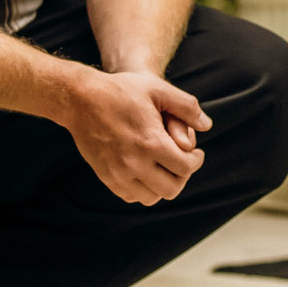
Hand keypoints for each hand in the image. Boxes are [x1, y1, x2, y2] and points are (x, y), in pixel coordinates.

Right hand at [63, 69, 209, 205]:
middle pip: (171, 188)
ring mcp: (118, 173)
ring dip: (163, 186)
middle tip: (183, 162)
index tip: (195, 154)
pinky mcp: (106, 176)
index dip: (196, 161)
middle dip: (182, 176)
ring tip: (165, 168)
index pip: (185, 168)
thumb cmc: (121, 90)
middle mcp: (134, 163)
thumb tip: (207, 125)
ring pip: (151, 197)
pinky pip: (131, 196)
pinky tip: (146, 172)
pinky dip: (143, 189)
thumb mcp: (157, 89)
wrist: (80, 99)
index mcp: (150, 142)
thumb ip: (186, 106)